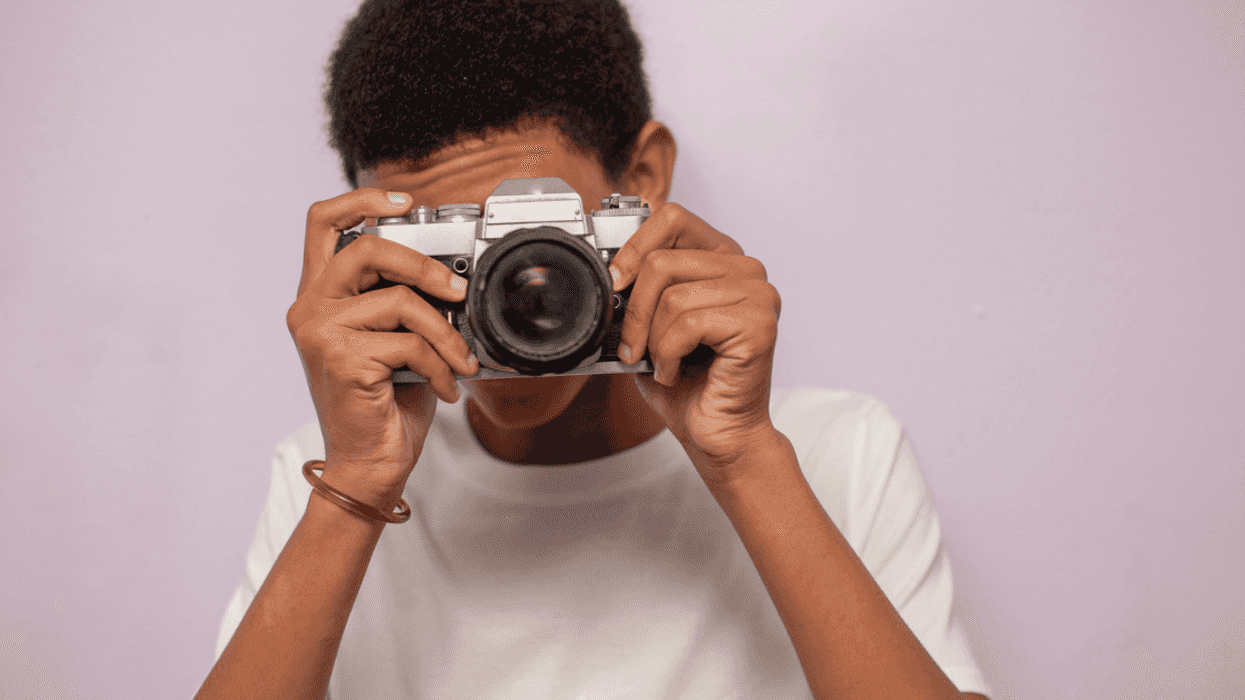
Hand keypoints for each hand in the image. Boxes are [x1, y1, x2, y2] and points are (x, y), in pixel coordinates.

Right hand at [286, 188, 478, 506]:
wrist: (370, 466)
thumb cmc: (384, 405)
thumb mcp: (394, 340)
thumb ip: (403, 301)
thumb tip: (449, 277)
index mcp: (320, 296)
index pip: (323, 223)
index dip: (362, 200)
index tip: (404, 202)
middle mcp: (310, 308)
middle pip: (369, 247)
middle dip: (426, 266)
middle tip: (457, 293)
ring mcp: (321, 332)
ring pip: (400, 300)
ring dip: (446, 333)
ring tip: (461, 360)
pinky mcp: (342, 359)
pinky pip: (411, 342)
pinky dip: (442, 365)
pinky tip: (447, 387)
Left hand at [610, 203, 781, 482]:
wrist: (717, 434)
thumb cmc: (688, 384)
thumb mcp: (653, 326)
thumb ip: (640, 289)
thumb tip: (607, 269)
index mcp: (722, 259)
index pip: (671, 217)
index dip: (633, 247)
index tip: (615, 281)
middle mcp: (746, 270)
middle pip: (663, 260)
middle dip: (635, 310)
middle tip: (634, 347)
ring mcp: (758, 294)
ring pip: (672, 295)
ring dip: (653, 339)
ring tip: (664, 363)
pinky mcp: (759, 324)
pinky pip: (688, 323)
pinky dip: (669, 355)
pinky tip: (678, 372)